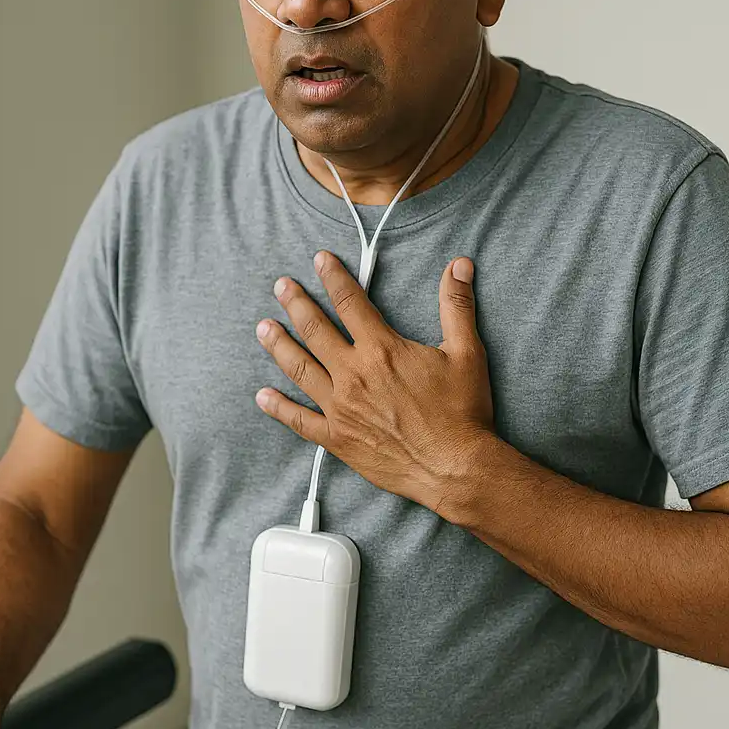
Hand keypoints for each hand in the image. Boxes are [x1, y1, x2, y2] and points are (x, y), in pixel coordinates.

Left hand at [254, 251, 495, 512]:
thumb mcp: (466, 352)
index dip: (333, 277)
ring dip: (279, 345)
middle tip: (281, 287)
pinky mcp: (337, 438)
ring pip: (300, 369)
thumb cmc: (461, 412)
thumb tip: (459, 266)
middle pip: (315, 330)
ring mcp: (341, 407)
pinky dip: (279, 408)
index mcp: (382, 349)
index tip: (320, 260)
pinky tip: (262, 396)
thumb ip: (456, 306)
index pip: (350, 302)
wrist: (454, 467)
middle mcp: (354, 374)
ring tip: (264, 328)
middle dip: (296, 304)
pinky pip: (300, 421)